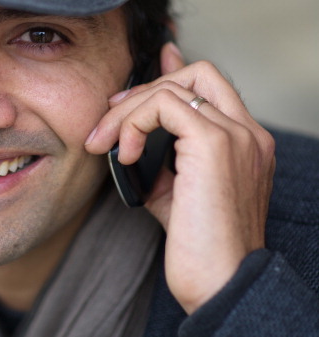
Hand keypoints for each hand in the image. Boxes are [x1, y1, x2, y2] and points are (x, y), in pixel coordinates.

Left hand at [85, 43, 275, 312]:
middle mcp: (246, 131)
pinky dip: (135, 123)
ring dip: (128, 111)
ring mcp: (235, 134)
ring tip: (105, 142)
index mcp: (243, 141)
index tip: (133, 87)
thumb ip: (157, 154)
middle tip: (108, 120)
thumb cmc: (197, 244)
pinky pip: (164, 105)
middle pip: (196, 74)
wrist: (220, 280)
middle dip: (143, 91)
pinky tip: (126, 154)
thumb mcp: (172, 189)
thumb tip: (132, 133)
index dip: (172, 72)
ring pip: (174, 87)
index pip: (211, 86)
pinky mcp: (214, 143)